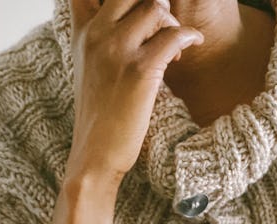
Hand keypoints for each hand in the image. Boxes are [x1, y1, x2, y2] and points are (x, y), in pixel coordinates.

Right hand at [67, 0, 203, 184]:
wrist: (94, 155)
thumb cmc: (99, 117)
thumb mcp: (89, 68)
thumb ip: (102, 41)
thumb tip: (130, 25)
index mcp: (83, 33)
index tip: (139, 11)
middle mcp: (96, 35)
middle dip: (154, 5)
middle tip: (162, 29)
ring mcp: (117, 51)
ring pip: (154, 8)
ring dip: (172, 23)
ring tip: (174, 49)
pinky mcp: (140, 71)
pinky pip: (174, 36)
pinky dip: (189, 36)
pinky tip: (194, 45)